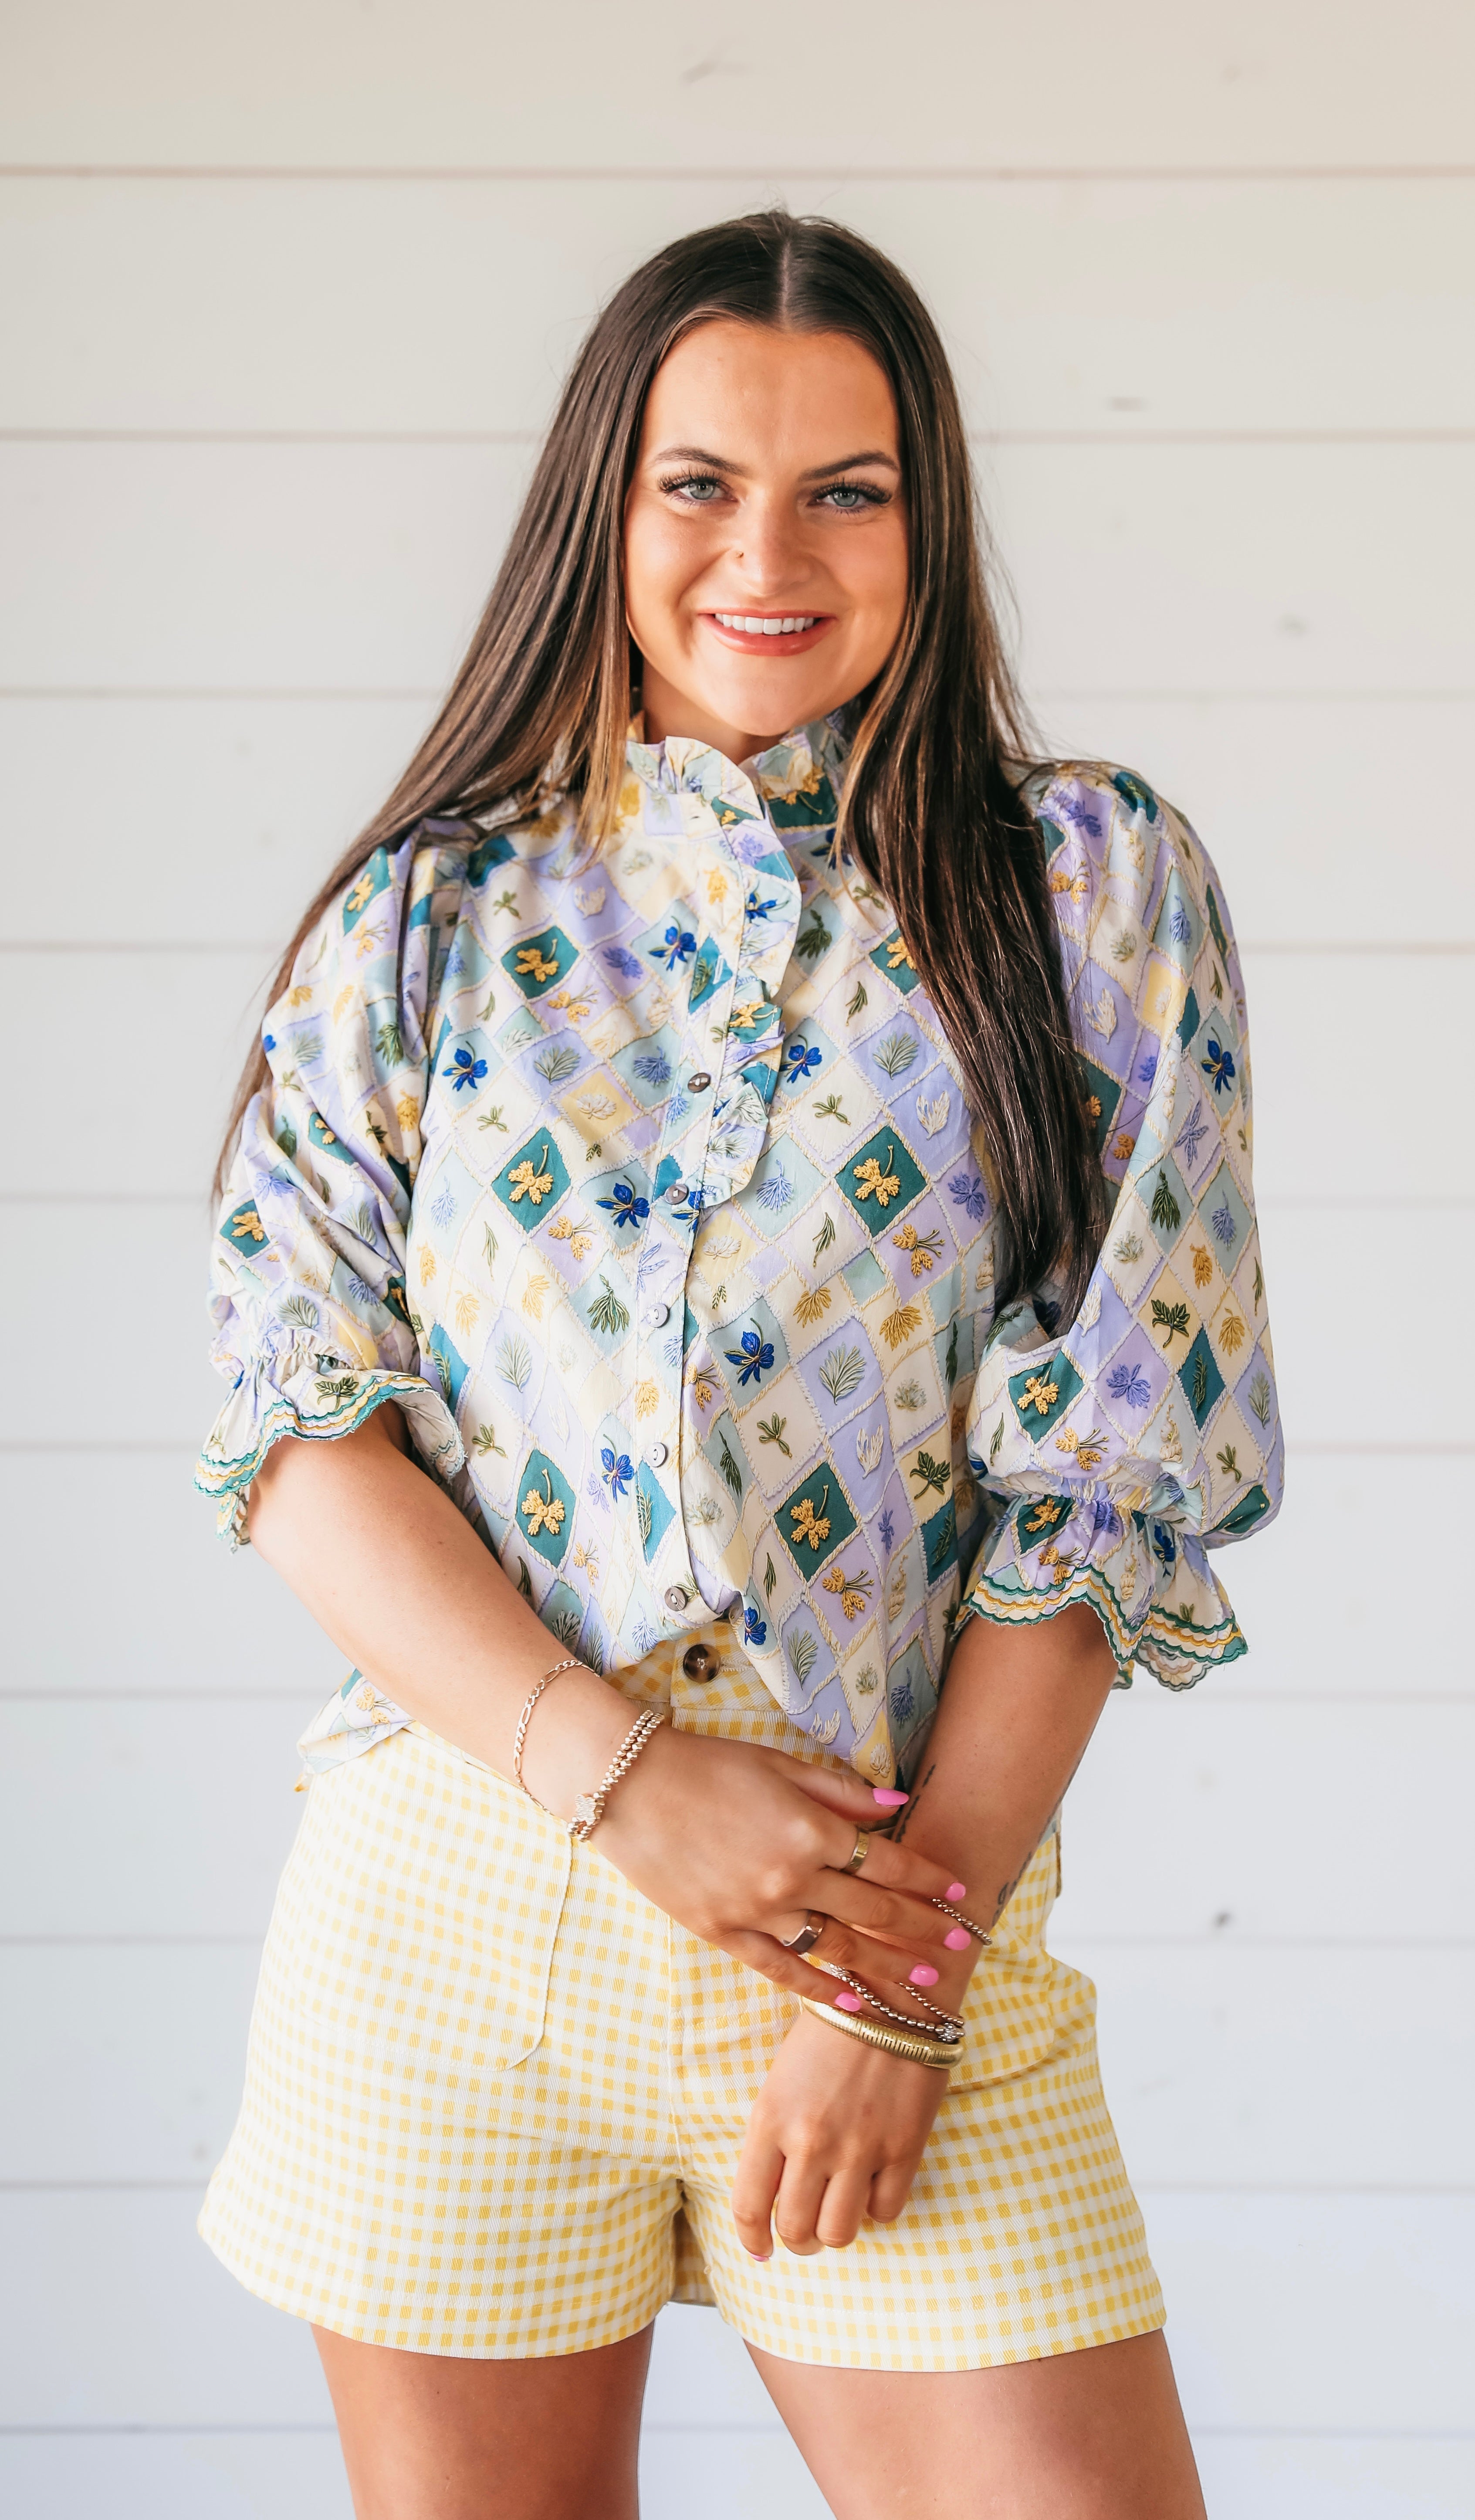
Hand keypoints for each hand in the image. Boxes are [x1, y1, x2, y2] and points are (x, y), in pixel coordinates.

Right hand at [589, 1724, 968, 2010]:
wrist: (629, 1788)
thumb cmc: (707, 1765)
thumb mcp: (780, 1765)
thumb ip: (842, 1791)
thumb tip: (898, 1805)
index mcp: (811, 1830)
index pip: (888, 1863)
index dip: (928, 1880)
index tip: (959, 1894)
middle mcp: (793, 1877)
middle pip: (873, 1911)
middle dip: (921, 1930)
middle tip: (958, 1947)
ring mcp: (757, 1911)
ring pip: (836, 1948)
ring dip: (883, 1968)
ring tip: (921, 1988)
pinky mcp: (724, 1934)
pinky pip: (782, 1969)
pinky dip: (819, 1988)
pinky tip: (850, 2002)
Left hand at [733, 2008, 947, 2256]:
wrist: (889, 1994)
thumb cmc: (827, 2033)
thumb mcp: (780, 2080)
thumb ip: (772, 2137)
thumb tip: (771, 2197)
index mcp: (771, 2120)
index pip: (750, 2206)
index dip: (752, 2238)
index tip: (760, 2250)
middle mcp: (811, 2142)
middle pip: (796, 2229)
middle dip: (797, 2239)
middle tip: (804, 2230)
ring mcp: (860, 2149)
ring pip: (839, 2233)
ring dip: (835, 2230)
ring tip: (838, 2211)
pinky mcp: (904, 2149)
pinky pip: (886, 2211)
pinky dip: (877, 2207)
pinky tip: (873, 2184)